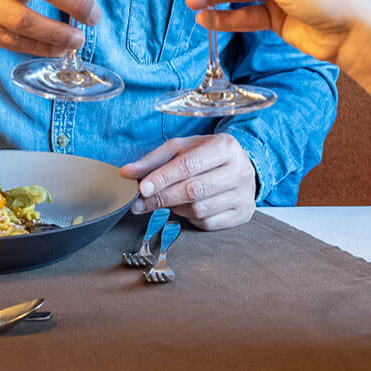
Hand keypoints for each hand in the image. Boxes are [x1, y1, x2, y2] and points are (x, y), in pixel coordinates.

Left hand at [118, 135, 257, 230]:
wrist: (244, 167)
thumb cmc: (207, 156)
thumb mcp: (182, 148)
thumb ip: (153, 160)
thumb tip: (126, 173)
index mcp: (224, 147)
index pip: (188, 165)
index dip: (162, 178)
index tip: (141, 189)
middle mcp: (239, 170)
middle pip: (193, 190)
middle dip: (162, 198)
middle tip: (140, 203)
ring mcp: (244, 195)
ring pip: (199, 209)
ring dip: (176, 208)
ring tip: (170, 199)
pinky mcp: (243, 214)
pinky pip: (208, 223)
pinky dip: (192, 219)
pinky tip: (189, 208)